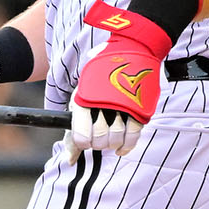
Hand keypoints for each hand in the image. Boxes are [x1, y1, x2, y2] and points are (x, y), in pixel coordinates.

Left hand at [65, 3, 171, 160]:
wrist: (131, 48)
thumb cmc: (102, 72)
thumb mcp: (83, 92)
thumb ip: (75, 126)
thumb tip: (69, 160)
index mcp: (84, 99)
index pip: (80, 138)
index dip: (81, 143)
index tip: (83, 139)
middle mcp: (102, 105)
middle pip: (98, 141)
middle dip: (97, 142)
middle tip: (98, 134)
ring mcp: (122, 108)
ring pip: (114, 141)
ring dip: (111, 143)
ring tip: (110, 134)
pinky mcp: (139, 110)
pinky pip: (132, 138)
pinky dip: (125, 146)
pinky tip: (120, 147)